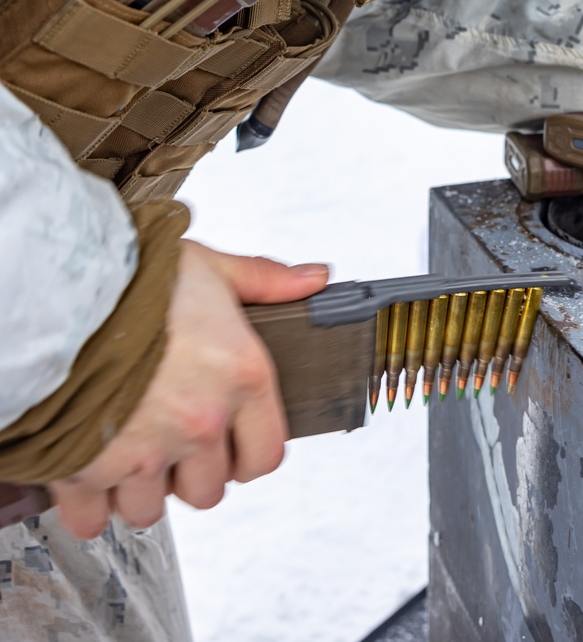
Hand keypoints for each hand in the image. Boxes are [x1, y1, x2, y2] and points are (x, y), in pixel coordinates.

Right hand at [50, 241, 327, 537]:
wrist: (62, 293)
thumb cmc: (135, 277)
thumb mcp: (211, 267)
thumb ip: (264, 280)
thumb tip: (313, 281)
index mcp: (241, 377)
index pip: (267, 455)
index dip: (248, 453)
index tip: (231, 443)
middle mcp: (200, 422)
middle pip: (209, 489)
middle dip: (192, 470)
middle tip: (172, 437)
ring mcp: (146, 453)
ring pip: (152, 508)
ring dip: (141, 487)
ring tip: (129, 448)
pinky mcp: (89, 471)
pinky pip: (95, 520)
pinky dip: (91, 505)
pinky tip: (90, 473)